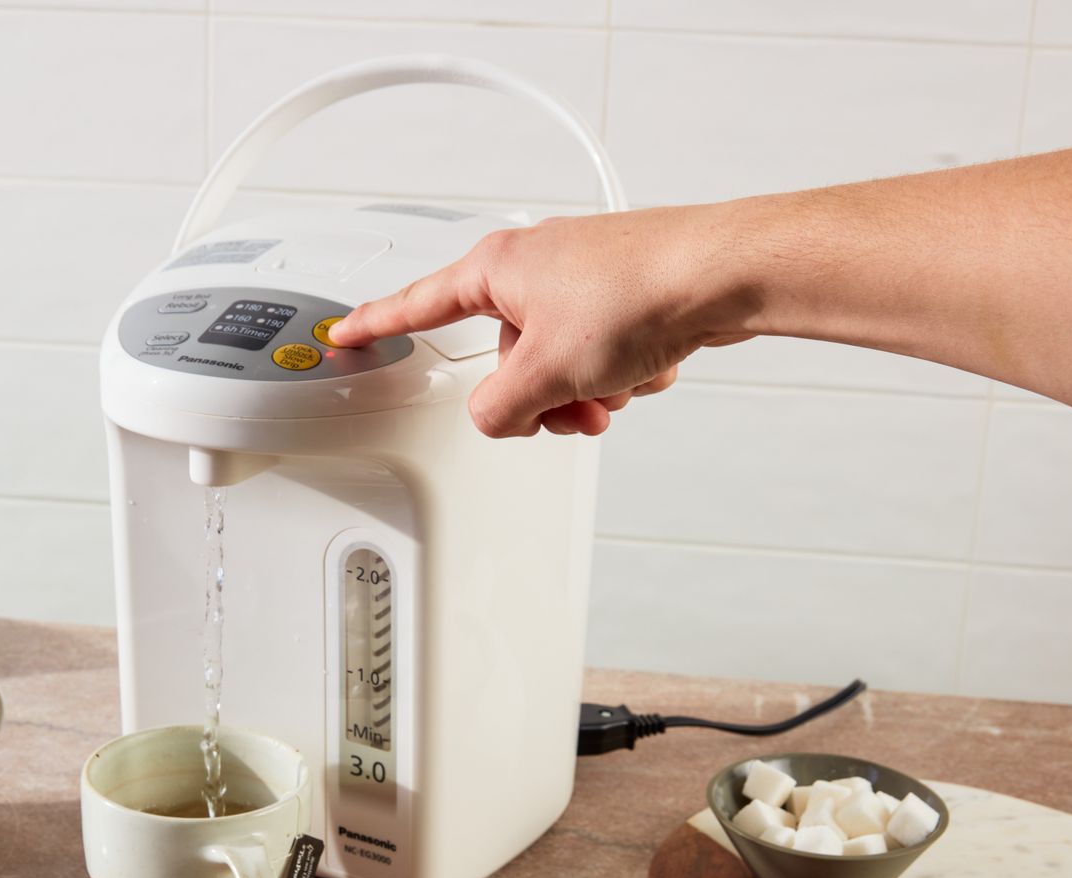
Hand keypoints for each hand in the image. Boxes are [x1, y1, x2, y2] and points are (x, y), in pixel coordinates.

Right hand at [330, 209, 750, 436]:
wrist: (726, 274)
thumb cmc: (640, 294)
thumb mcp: (546, 372)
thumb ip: (501, 409)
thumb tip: (497, 417)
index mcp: (498, 270)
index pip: (417, 305)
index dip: (377, 325)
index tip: (345, 333)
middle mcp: (537, 266)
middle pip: (507, 357)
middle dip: (541, 395)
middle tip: (569, 408)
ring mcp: (585, 280)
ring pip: (560, 362)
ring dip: (587, 391)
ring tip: (618, 388)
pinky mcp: (627, 295)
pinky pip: (603, 354)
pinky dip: (624, 371)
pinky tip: (648, 366)